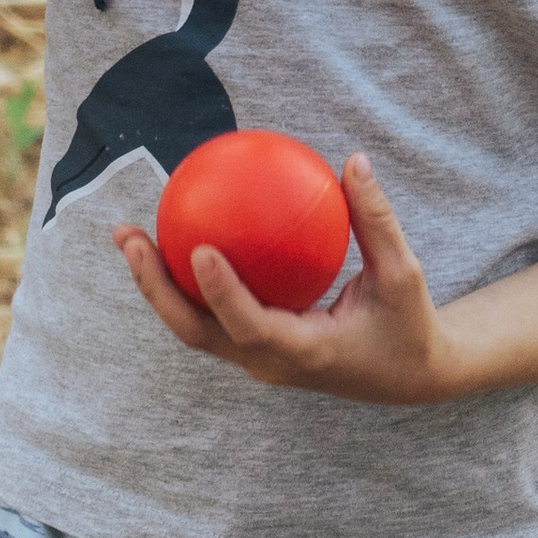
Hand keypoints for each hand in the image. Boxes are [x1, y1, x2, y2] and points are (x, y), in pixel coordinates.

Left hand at [114, 153, 461, 404]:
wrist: (409, 377)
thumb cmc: (408, 323)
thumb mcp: (404, 274)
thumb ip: (376, 220)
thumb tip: (353, 160)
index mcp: (305, 353)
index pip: (251, 327)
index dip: (221, 293)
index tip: (200, 248)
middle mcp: (269, 363)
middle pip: (197, 332)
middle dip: (156, 288)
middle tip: (132, 238)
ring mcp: (256, 360)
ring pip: (193, 327)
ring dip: (156, 284)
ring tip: (129, 235)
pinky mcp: (253, 349)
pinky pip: (211, 314)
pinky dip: (186, 281)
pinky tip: (175, 234)